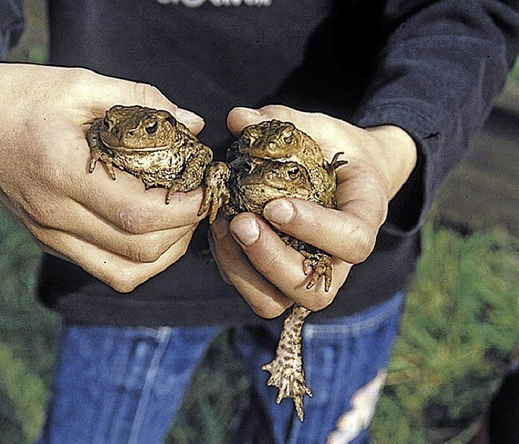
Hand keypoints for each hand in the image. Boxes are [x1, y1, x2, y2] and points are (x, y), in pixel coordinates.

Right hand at [0, 40, 206, 291]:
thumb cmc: (18, 96)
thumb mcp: (78, 83)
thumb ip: (139, 100)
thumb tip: (193, 124)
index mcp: (59, 170)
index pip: (138, 213)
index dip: (184, 208)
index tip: (205, 186)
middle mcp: (53, 214)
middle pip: (140, 249)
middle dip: (184, 228)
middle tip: (198, 197)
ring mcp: (49, 234)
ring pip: (127, 271)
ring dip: (167, 251)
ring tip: (181, 217)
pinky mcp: (50, 242)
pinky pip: (106, 270)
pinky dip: (141, 261)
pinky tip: (152, 231)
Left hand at [209, 105, 416, 317]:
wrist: (346, 175)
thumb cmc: (335, 150)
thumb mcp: (321, 128)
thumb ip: (285, 122)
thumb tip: (237, 118)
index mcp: (364, 219)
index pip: (353, 241)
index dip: (314, 229)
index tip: (275, 205)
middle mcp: (339, 261)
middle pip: (313, 291)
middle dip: (271, 258)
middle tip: (241, 221)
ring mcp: (307, 275)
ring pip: (278, 302)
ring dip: (244, 270)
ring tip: (224, 227)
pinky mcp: (278, 279)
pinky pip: (254, 292)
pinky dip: (230, 267)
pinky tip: (219, 231)